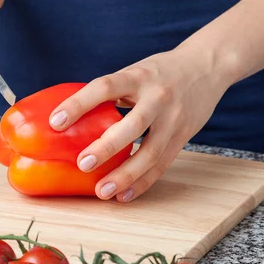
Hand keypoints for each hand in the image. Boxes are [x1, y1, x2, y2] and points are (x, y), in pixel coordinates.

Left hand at [48, 47, 231, 202]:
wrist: (208, 67)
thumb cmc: (160, 71)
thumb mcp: (135, 72)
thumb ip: (111, 92)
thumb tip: (73, 118)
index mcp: (138, 76)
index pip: (105, 87)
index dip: (79, 104)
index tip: (55, 122)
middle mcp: (158, 97)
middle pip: (133, 125)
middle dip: (107, 147)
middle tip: (83, 164)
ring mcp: (174, 119)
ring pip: (151, 153)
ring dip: (126, 175)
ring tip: (102, 191)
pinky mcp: (183, 136)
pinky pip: (162, 164)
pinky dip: (143, 182)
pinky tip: (124, 195)